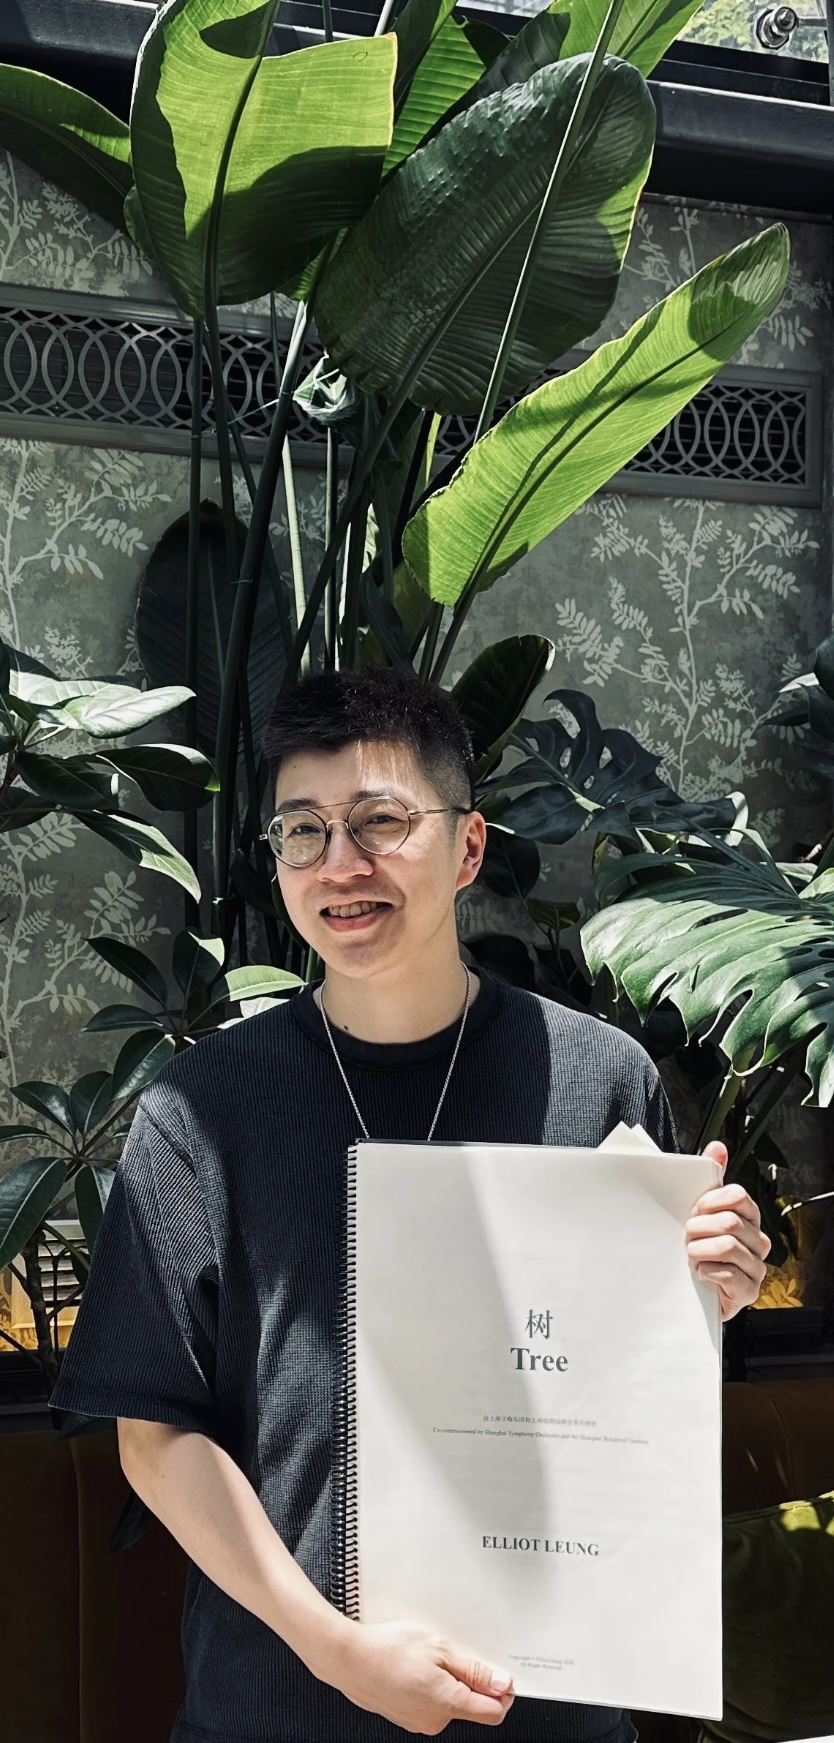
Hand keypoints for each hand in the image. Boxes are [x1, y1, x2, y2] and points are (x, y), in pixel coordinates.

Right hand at [332, 1618, 513, 1732]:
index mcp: (449, 1704)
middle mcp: (435, 1721)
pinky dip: (428, 1686)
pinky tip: (412, 1667)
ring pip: (448, 1702)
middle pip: (471, 1705)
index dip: (501, 1690)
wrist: (348, 1658)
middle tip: (451, 1653)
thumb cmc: (388, 1650)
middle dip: (469, 1680)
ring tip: (425, 1657)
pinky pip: (428, 1703)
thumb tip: (502, 1684)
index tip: (498, 1673)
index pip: (494, 1711)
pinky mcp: (404, 1716)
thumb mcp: (439, 1649)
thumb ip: (474, 1670)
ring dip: (446, 1681)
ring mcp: (418, 1721)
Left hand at [685, 1142, 770, 1320]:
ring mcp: (756, 1267)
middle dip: (699, 1229)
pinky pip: (728, 1275)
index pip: (739, 1196)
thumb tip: (718, 1147)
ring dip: (699, 1251)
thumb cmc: (700, 1246)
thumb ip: (711, 1178)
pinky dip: (707, 1272)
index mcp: (748, 1217)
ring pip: (728, 1247)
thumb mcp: (703, 1211)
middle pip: (730, 1222)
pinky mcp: (748, 1291)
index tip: (695, 1210)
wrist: (693, 1289)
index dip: (711, 1201)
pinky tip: (700, 1273)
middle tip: (688, 1237)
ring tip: (691, 1256)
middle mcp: (758, 1241)